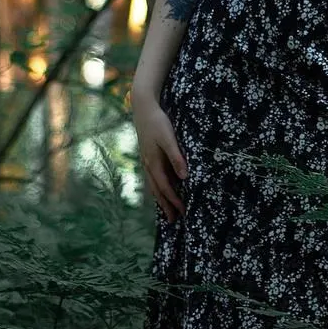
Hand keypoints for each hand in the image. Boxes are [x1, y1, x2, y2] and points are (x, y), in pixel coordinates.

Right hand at [131, 95, 188, 223]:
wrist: (143, 108)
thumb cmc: (158, 122)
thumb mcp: (169, 138)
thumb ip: (176, 157)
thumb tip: (184, 177)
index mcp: (154, 163)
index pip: (165, 187)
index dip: (174, 200)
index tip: (183, 211)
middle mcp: (148, 165)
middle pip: (157, 190)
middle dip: (165, 205)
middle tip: (173, 220)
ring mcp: (146, 161)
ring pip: (153, 185)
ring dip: (160, 198)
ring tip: (166, 210)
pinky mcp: (147, 155)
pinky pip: (152, 177)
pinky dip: (157, 187)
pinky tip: (161, 188)